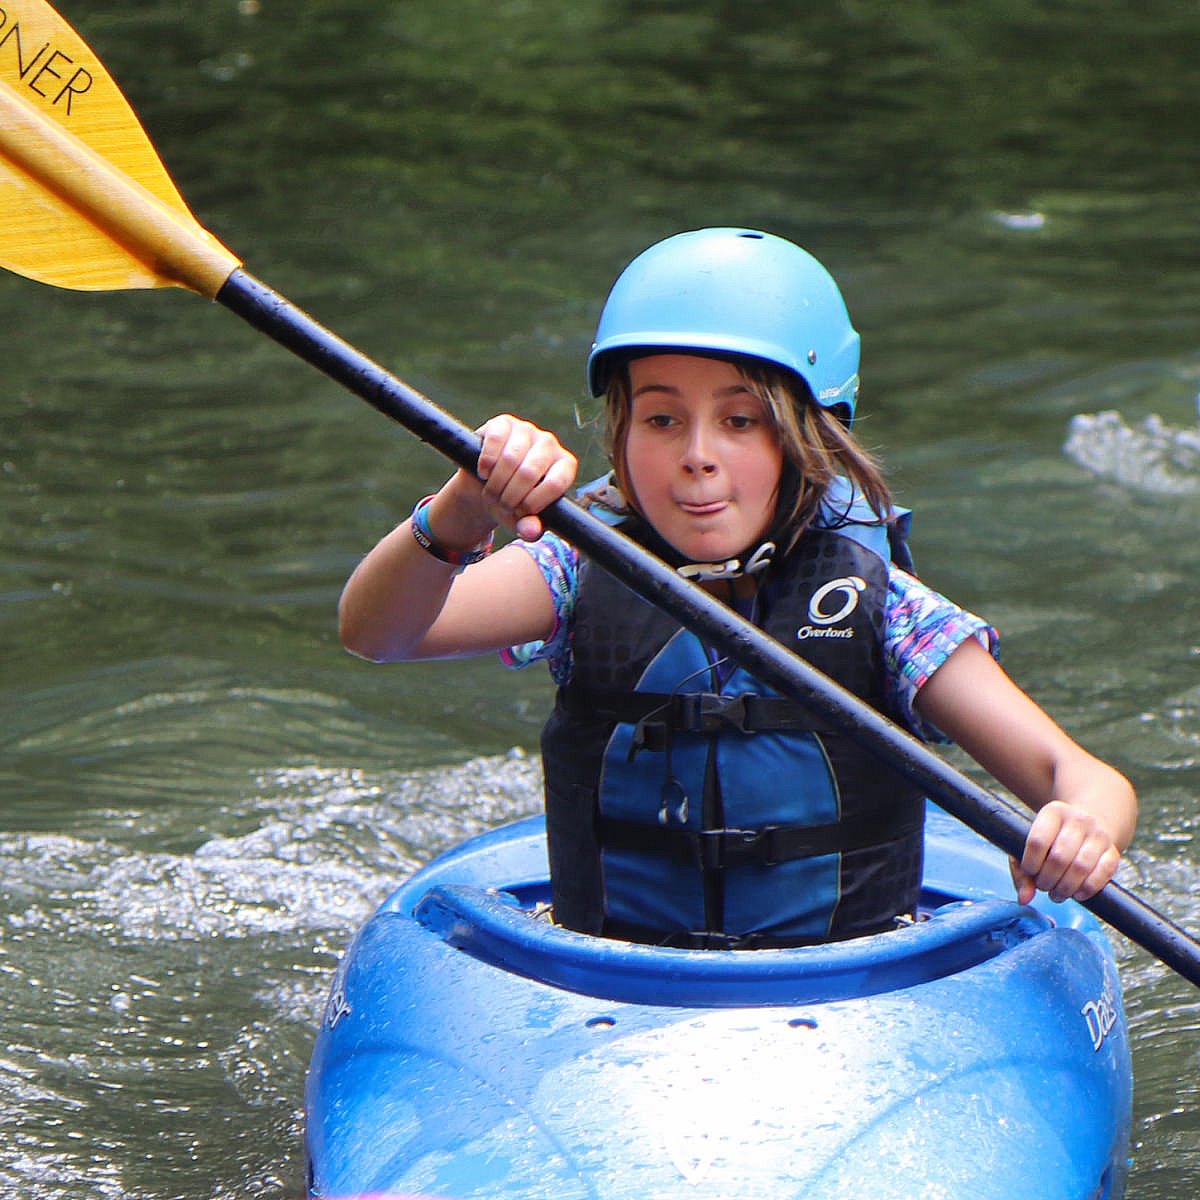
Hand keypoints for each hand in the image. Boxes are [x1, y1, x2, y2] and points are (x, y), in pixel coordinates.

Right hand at [475, 414, 577, 540]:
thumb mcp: (522, 520)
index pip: (556, 483)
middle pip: (529, 472)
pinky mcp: (504, 423)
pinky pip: (495, 441)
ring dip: (496, 484)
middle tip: (502, 506)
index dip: (534, 503)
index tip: (520, 513)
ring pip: (510, 459)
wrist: (486, 484)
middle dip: (510, 496)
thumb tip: (529, 531)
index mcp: (564, 466)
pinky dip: (486, 463)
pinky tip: (484, 473)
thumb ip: (530, 528)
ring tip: (492, 494)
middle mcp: (549, 444)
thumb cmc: (512, 502)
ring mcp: (527, 430)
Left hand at [1009, 800, 1121, 905]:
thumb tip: (1024, 899)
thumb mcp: (1031, 846)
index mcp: (1053, 812)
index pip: (1038, 841)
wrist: (1086, 827)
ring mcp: (1098, 834)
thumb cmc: (1051, 840)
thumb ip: (1022, 872)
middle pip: (1059, 857)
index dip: (1031, 863)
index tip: (1030, 872)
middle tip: (1044, 887)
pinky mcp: (1113, 851)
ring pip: (1081, 867)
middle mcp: (1078, 819)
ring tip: (1057, 894)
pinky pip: (1103, 873)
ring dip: (1066, 887)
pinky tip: (1077, 894)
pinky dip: (1088, 888)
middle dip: (1048, 879)